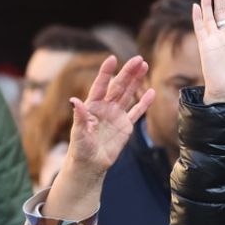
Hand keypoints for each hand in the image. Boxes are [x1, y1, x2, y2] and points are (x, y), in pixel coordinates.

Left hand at [62, 55, 155, 181]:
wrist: (89, 165)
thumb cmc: (80, 149)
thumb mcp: (78, 132)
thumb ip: (79, 116)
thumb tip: (74, 100)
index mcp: (92, 106)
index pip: (100, 85)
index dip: (106, 72)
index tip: (112, 59)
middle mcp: (105, 107)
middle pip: (118, 86)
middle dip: (128, 72)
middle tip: (138, 59)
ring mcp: (116, 116)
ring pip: (128, 94)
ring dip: (136, 81)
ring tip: (144, 66)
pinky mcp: (125, 126)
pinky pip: (136, 112)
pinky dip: (144, 103)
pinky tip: (151, 92)